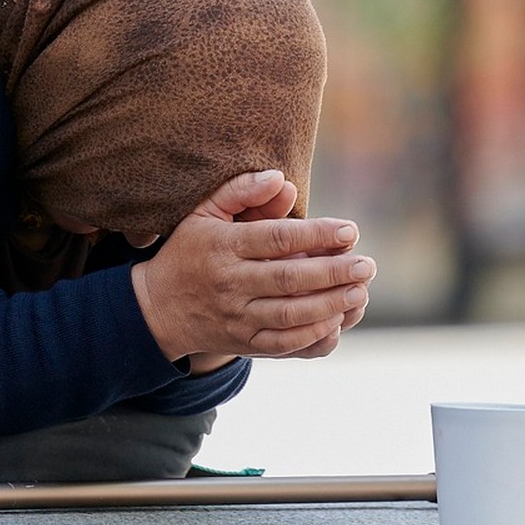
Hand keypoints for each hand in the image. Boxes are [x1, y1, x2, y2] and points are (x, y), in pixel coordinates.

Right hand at [130, 170, 374, 371]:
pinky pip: (283, 344)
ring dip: (330, 304)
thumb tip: (282, 180)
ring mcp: (236, 316)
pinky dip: (312, 335)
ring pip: (289, 314)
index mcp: (222, 245)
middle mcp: (229, 283)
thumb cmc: (190, 251)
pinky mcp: (243, 343)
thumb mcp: (204, 213)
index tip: (350, 230)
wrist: (157, 308)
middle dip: (333, 272)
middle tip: (366, 265)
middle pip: (288, 278)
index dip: (316, 234)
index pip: (275, 238)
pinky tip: (336, 321)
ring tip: (360, 292)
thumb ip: (242, 191)